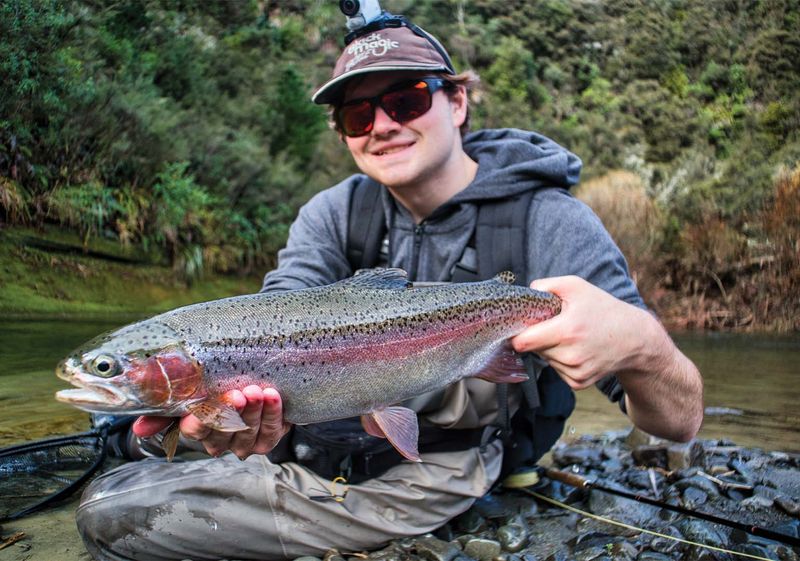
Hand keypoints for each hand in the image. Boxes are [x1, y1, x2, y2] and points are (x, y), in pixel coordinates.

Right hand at [133, 385, 290, 458]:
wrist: (261, 379)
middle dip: (231, 414)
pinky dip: (273, 414)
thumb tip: (138, 429)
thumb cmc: (222, 384)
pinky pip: (271, 432)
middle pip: (223, 433)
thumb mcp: (194, 389)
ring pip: (248, 434)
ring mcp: (245, 441)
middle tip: (238, 395)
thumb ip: (166, 408)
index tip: (198, 410)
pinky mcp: (268, 438)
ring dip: (253, 413)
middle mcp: (221, 440)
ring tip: (257, 391)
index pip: (193, 430)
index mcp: (199, 428)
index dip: (197, 422)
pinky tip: (272, 396)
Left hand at [512, 276, 703, 440]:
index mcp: (567, 331)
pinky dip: (560, 360)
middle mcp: (570, 355)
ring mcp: (575, 372)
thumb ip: (546, 285)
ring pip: (544, 360)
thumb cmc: (602, 309)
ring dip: (549, 349)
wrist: (634, 338)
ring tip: (570, 336)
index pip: (523, 342)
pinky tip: (576, 349)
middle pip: (533, 349)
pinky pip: (556, 370)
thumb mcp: (576, 286)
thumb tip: (525, 294)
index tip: (519, 326)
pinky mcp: (579, 383)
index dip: (517, 334)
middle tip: (553, 326)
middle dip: (537, 337)